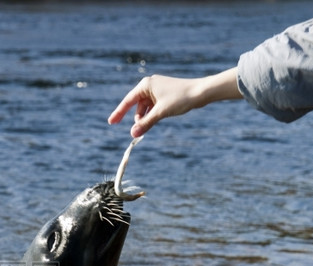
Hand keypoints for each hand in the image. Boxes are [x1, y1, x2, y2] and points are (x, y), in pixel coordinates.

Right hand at [108, 69, 241, 136]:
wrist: (202, 91)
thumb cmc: (181, 98)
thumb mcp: (161, 113)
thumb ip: (145, 123)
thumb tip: (133, 134)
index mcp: (145, 85)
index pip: (128, 101)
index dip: (119, 113)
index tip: (111, 122)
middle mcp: (150, 85)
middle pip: (137, 105)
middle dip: (137, 118)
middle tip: (139, 130)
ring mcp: (158, 89)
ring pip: (146, 107)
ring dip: (146, 117)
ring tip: (151, 124)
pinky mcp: (165, 94)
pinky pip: (153, 105)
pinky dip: (152, 114)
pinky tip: (157, 119)